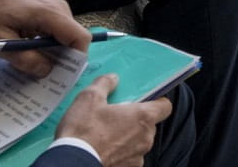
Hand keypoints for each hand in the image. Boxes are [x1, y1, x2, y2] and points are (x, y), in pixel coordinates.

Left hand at [0, 0, 88, 78]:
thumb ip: (25, 59)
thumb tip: (47, 71)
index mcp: (50, 14)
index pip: (80, 38)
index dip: (75, 60)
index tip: (59, 75)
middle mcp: (58, 8)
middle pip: (73, 38)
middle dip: (62, 58)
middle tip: (40, 74)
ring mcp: (52, 7)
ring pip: (64, 35)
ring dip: (52, 52)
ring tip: (30, 64)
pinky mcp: (45, 9)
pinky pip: (55, 30)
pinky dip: (45, 44)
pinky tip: (26, 51)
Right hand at [55, 73, 170, 166]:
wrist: (72, 163)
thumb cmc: (83, 131)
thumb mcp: (89, 98)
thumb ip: (104, 84)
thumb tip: (112, 78)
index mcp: (143, 117)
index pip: (165, 106)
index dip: (156, 102)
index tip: (143, 100)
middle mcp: (146, 138)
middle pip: (149, 125)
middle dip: (135, 120)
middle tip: (115, 117)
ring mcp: (138, 156)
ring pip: (138, 142)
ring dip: (127, 138)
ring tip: (104, 135)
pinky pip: (128, 157)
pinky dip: (119, 154)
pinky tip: (102, 150)